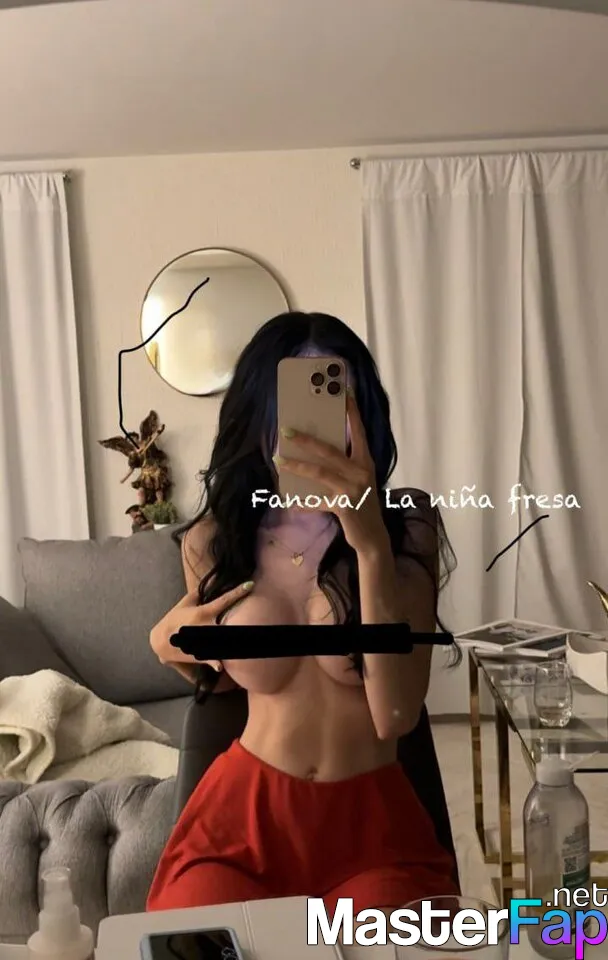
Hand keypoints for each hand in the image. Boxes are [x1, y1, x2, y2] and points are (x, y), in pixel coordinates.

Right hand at [152, 580, 253, 665]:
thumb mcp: (184, 603)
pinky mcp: (199, 653)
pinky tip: (220, 666)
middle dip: (241, 625)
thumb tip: (208, 582)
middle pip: (227, 625)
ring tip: (253, 644)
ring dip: (236, 644)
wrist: (160, 640)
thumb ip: (197, 593)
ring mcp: (202, 641)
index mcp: (203, 612)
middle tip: (263, 626)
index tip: (250, 585)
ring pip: (221, 642)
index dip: (237, 592)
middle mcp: (204, 626)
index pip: (223, 600)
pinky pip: (209, 659)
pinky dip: (214, 663)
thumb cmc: (174, 619)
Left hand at [275, 393, 390, 556]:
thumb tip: (316, 449)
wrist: (373, 536)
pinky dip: (303, 501)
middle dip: (306, 439)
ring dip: (296, 465)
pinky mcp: (344, 506)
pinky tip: (288, 500)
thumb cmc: (362, 504)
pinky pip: (317, 502)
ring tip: (278, 459)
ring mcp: (353, 489)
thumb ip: (343, 465)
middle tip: (286, 429)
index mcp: (365, 461)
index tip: (344, 392)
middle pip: (330, 450)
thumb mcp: (357, 480)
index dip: (351, 412)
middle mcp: (361, 471)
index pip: (358, 431)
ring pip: (319, 472)